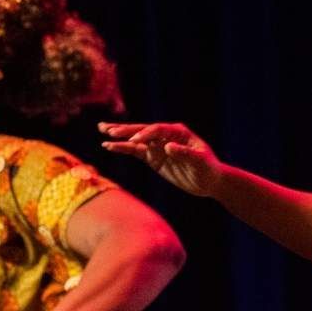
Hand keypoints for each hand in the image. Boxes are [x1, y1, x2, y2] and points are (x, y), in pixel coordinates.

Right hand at [99, 122, 225, 197]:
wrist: (209, 181)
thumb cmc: (208, 169)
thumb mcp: (200, 161)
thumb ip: (184, 153)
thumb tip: (168, 147)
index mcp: (178, 132)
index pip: (158, 130)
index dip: (146, 134)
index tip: (134, 141)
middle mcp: (165, 136)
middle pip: (142, 130)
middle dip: (126, 130)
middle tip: (108, 129)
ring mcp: (158, 146)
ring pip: (135, 139)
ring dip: (119, 136)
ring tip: (102, 130)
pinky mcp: (153, 158)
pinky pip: (135, 152)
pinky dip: (123, 149)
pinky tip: (109, 146)